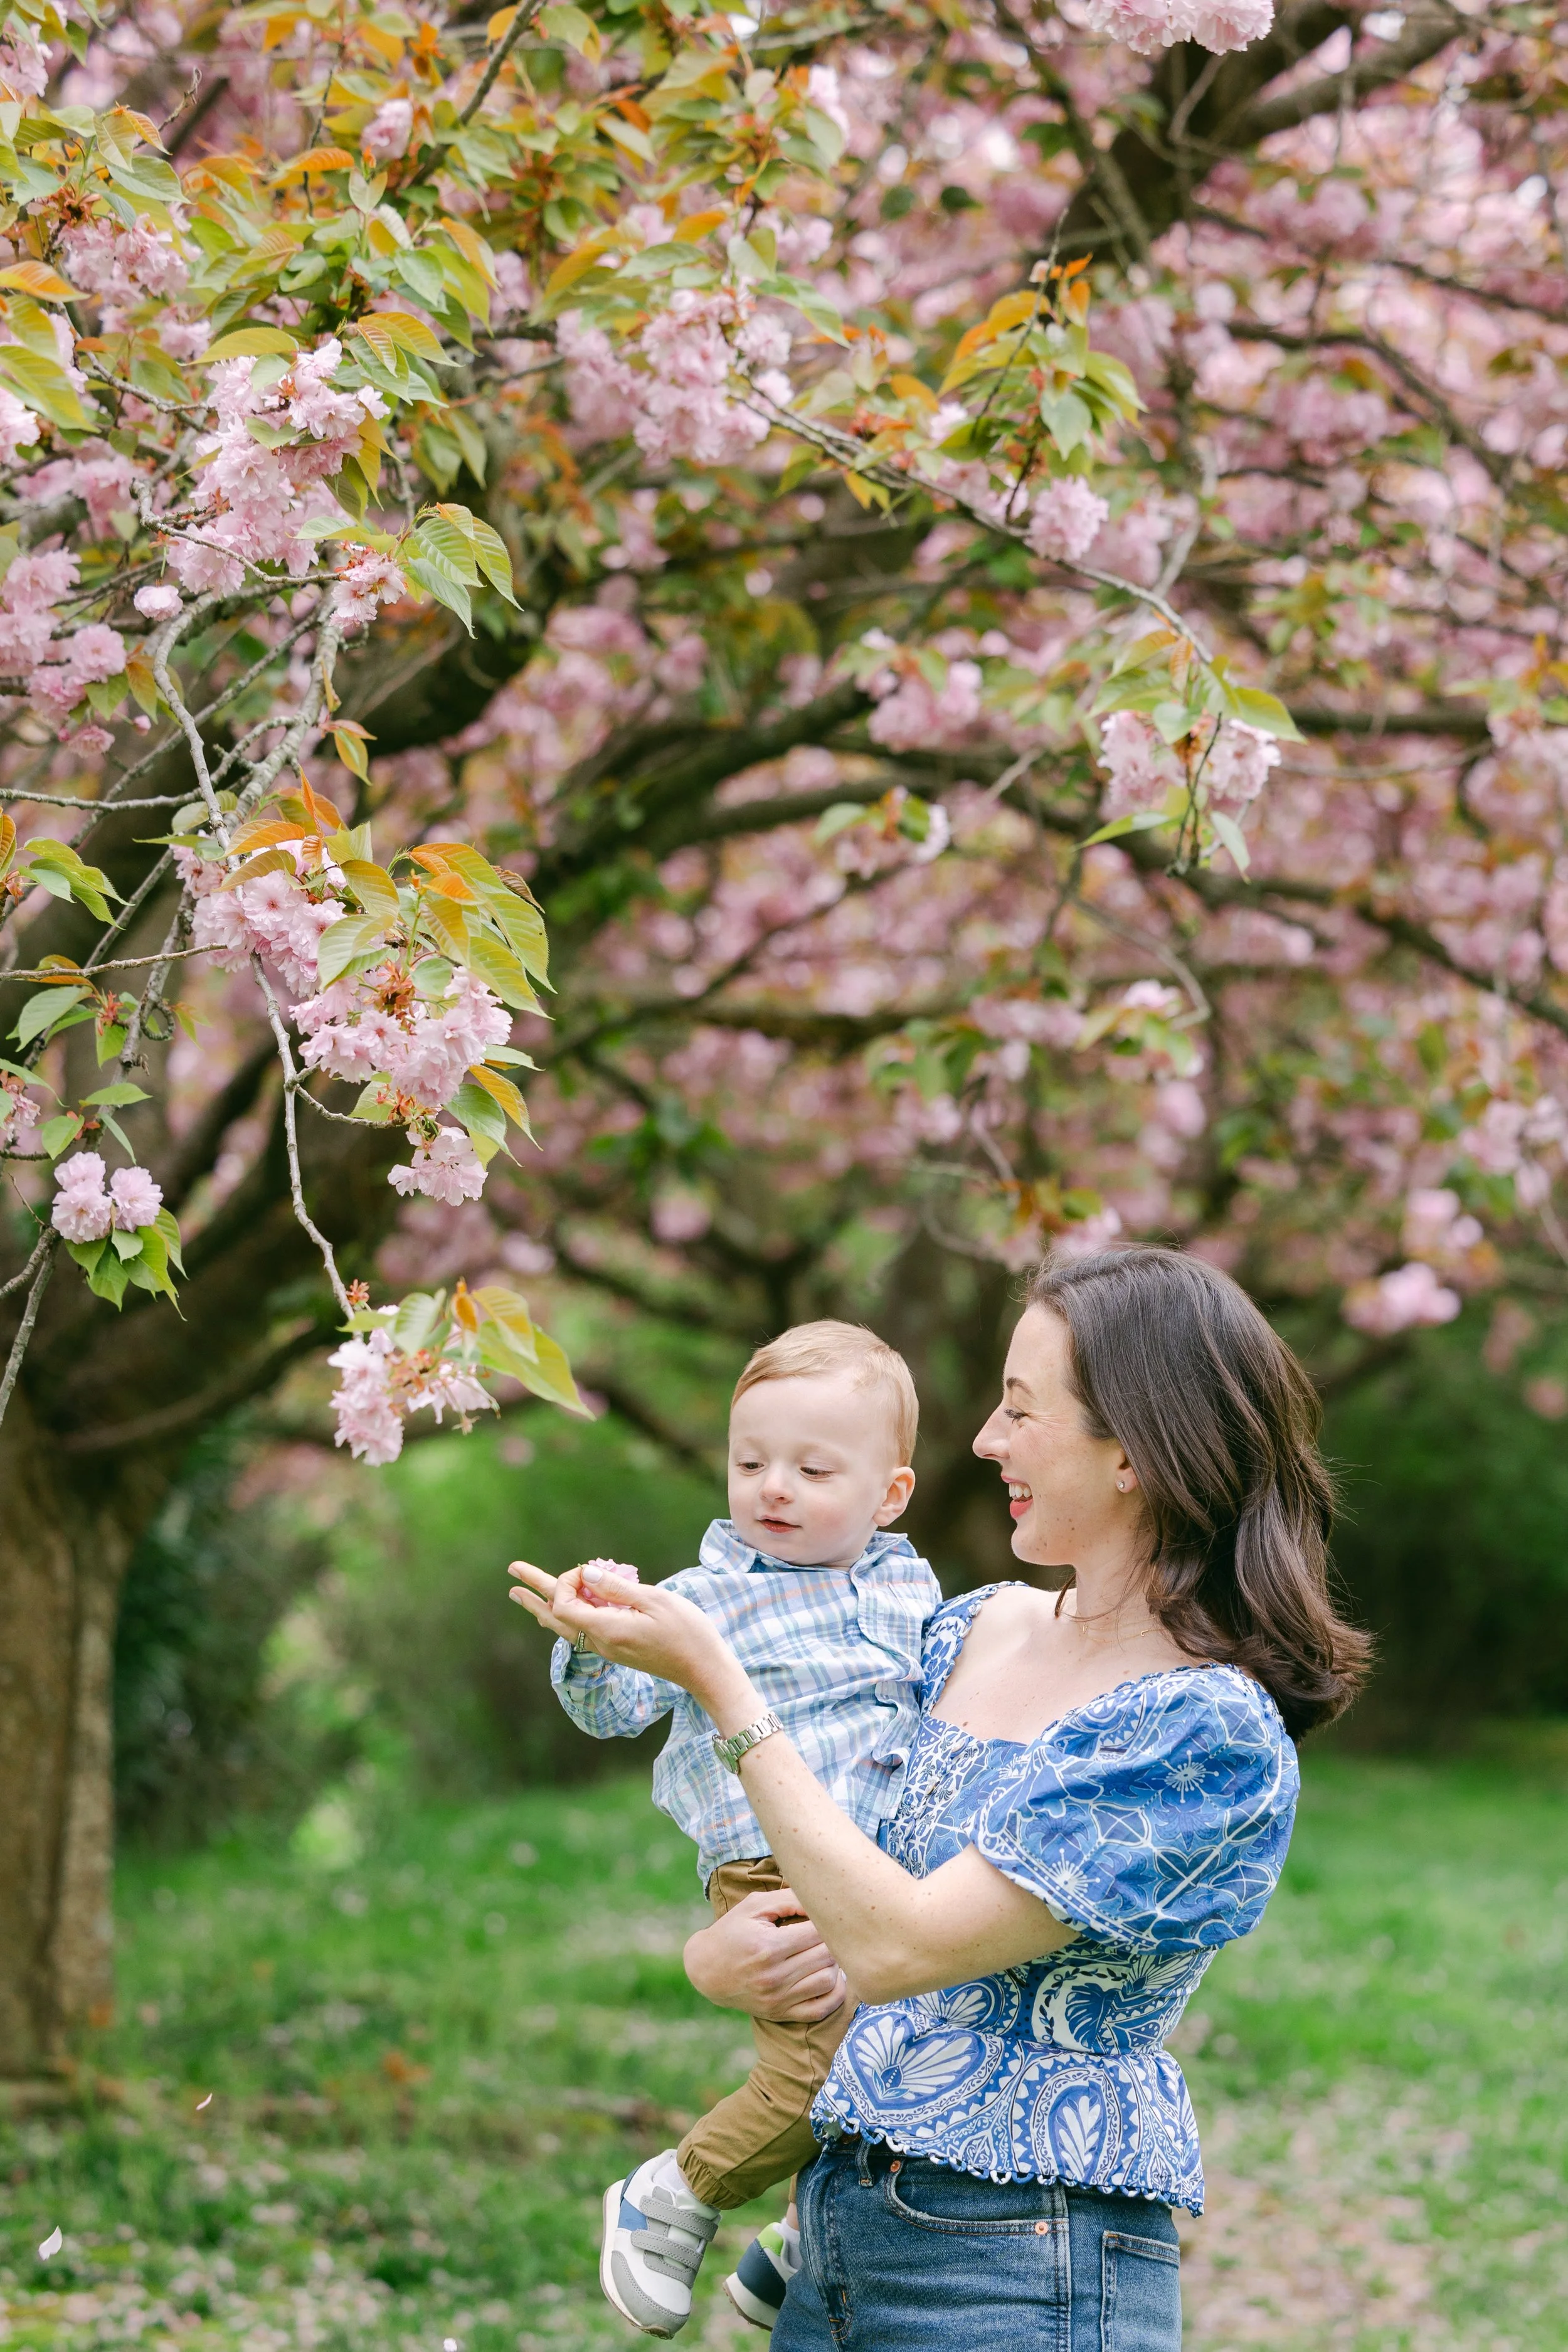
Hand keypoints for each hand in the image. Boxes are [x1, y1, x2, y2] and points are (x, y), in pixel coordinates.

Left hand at [514, 1560, 752, 1717]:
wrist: (704, 1670)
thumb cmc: (688, 1632)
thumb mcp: (656, 1601)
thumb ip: (618, 1589)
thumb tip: (588, 1575)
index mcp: (607, 1630)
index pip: (565, 1604)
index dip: (567, 1581)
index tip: (591, 1569)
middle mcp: (600, 1643)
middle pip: (555, 1617)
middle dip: (534, 1593)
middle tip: (512, 1573)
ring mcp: (607, 1649)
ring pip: (565, 1627)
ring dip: (543, 1608)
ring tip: (521, 1595)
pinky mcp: (617, 1649)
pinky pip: (580, 1631)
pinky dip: (565, 1615)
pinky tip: (559, 1611)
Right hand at [685, 1889, 849, 2022]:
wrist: (706, 1970)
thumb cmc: (733, 1931)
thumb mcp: (754, 1906)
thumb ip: (789, 1898)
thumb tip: (820, 1898)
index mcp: (768, 1947)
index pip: (816, 1932)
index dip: (826, 1920)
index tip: (823, 1914)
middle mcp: (774, 1976)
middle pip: (826, 1955)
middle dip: (832, 1939)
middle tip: (828, 1930)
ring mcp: (778, 1999)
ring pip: (828, 1980)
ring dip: (835, 1963)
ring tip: (827, 1950)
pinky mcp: (781, 2013)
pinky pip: (821, 2009)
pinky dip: (835, 1994)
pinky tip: (832, 1976)